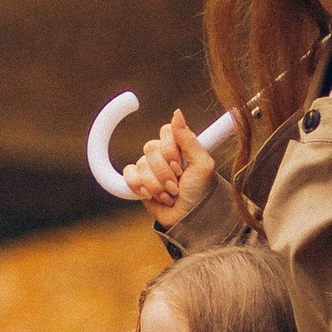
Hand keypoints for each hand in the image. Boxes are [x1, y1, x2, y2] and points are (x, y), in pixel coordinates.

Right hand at [122, 109, 217, 225]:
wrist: (188, 218)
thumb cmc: (200, 192)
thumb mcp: (202, 165)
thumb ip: (189, 139)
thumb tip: (177, 113)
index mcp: (180, 146)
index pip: (165, 132)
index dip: (170, 150)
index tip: (181, 167)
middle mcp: (164, 154)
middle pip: (150, 148)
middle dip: (164, 172)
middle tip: (177, 185)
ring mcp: (150, 168)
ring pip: (141, 165)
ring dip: (157, 185)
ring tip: (170, 195)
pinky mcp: (138, 181)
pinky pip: (129, 174)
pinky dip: (139, 186)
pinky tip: (151, 195)